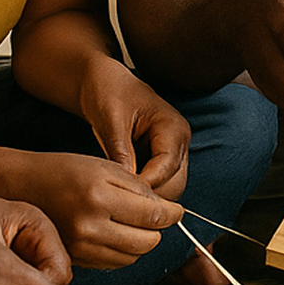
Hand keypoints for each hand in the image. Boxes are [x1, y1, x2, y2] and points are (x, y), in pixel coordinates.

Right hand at [5, 152, 181, 268]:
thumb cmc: (67, 171)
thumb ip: (139, 188)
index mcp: (99, 198)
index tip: (176, 210)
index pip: (153, 216)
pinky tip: (115, 233)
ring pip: (133, 256)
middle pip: (147, 242)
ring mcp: (80, 248)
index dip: (171, 213)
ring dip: (141, 242)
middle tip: (152, 215)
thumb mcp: (105, 167)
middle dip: (156, 229)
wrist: (24, 188)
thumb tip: (167, 211)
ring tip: (132, 223)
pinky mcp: (75, 260)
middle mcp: (89, 227)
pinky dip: (123, 251)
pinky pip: (114, 263)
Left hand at [79, 60, 190, 198]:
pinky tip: (120, 191)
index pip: (167, 167)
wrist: (104, 82)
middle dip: (150, 196)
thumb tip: (127, 185)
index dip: (146, 185)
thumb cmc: (108, 93)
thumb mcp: (111, 121)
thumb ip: (120, 152)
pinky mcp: (160, 160)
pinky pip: (157, 184)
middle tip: (118, 202)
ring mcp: (172, 152)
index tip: (120, 195)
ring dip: (147, 197)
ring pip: (169, 188)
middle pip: (175, 183)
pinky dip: (142, 191)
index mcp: (173, 127)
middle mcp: (179, 142)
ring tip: (117, 198)